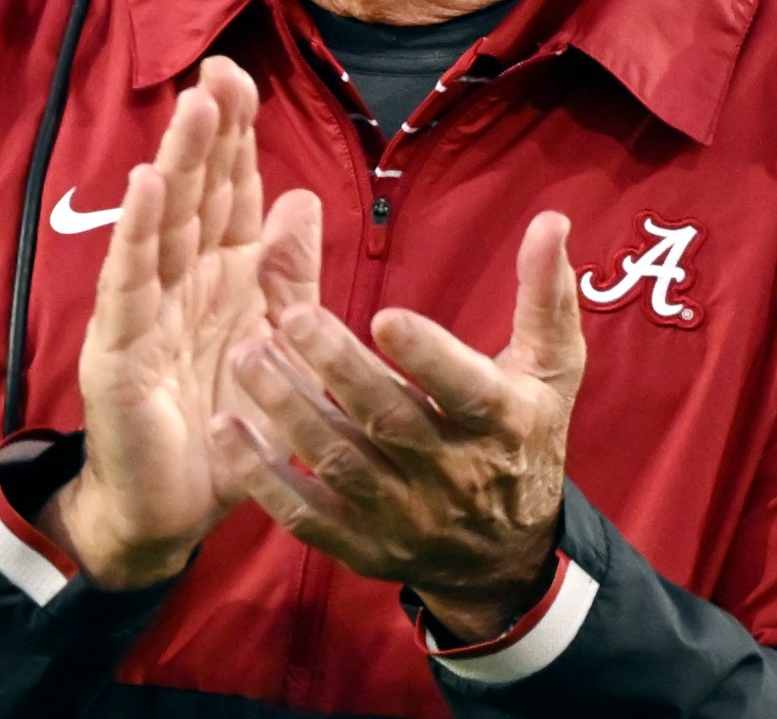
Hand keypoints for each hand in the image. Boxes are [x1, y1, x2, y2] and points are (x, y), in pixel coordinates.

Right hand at [36, 57, 321, 587]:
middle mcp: (180, 280)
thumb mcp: (274, 342)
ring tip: (192, 108)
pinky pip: (130, 283)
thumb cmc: (223, 425)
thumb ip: (288, 274)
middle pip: (195, 192)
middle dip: (207, 131)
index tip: (240, 75)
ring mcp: (143, 309)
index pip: (228, 191)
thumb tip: (301, 198)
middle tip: (219, 70)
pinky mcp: (116, 349)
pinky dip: (138, 234)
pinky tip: (147, 187)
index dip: (234, 135)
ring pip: (163, 223)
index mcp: (222, 275)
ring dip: (177, 163)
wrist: (171, 509)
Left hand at [210, 212, 583, 642]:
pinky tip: (225, 429)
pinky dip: (262, 477)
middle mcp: (453, 476)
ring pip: (339, 464)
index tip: (385, 315)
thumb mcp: (551, 369)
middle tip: (288, 317)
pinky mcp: (361, 547)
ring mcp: (403, 518)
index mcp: (502, 423)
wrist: (506, 555)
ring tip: (246, 355)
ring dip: (289, 411)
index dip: (427, 356)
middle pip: (388, 421)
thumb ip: (545, 294)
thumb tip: (550, 220)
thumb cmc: (524, 437)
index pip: (465, 390)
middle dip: (336, 369)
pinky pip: (305, 516)